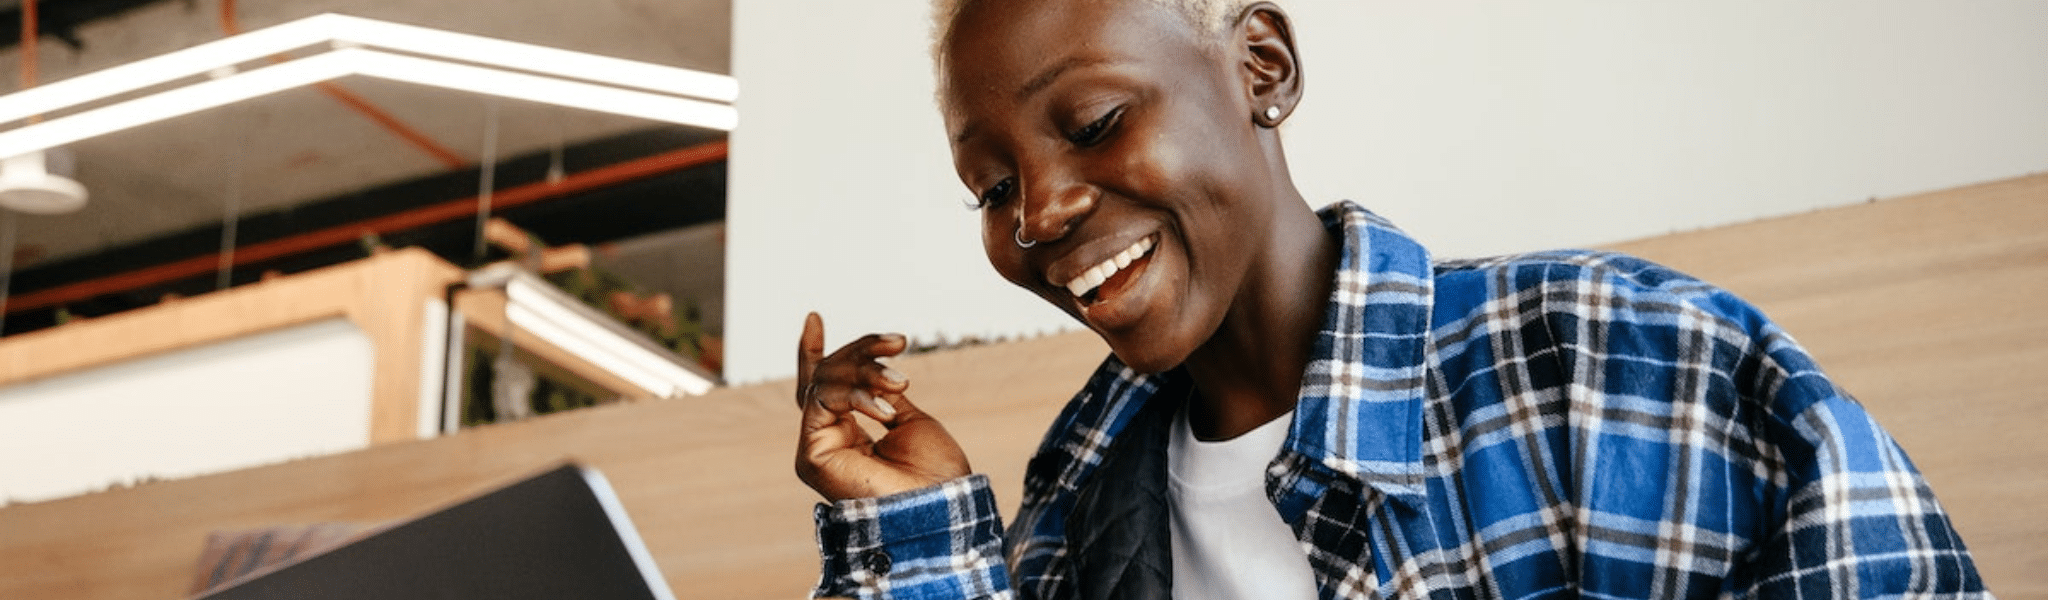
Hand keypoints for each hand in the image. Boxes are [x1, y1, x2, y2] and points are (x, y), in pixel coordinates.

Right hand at [794, 312, 970, 500]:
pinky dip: (856, 394)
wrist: (940, 506)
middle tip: (898, 342)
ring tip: (901, 382)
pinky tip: (885, 410)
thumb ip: (881, 396)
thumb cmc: (933, 473)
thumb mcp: (909, 421)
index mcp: (849, 437)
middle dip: (862, 352)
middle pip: (826, 377)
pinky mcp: (811, 456)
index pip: (824, 388)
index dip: (815, 352)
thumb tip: (872, 373)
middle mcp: (827, 442)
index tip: (813, 317)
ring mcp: (817, 449)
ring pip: (824, 382)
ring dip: (866, 371)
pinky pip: (822, 400)